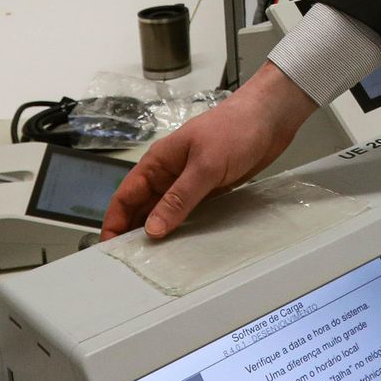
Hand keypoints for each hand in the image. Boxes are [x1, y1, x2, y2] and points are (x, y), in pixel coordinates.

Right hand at [100, 62, 316, 239]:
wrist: (270, 118)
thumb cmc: (235, 130)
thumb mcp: (204, 166)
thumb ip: (179, 198)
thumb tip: (153, 229)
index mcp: (158, 162)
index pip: (125, 196)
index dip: (114, 221)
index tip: (109, 247)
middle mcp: (168, 173)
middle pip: (141, 207)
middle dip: (132, 232)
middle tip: (130, 262)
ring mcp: (188, 182)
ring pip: (164, 212)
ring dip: (158, 233)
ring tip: (154, 260)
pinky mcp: (208, 189)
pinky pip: (188, 212)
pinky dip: (182, 228)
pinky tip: (183, 245)